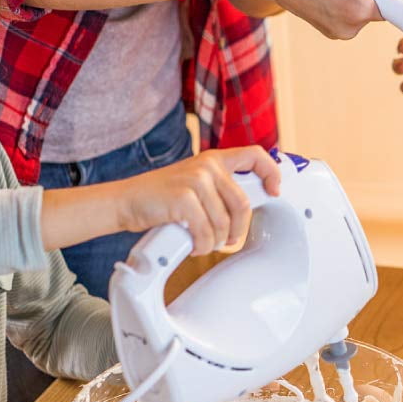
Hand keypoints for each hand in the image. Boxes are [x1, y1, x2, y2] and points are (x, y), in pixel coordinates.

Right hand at [117, 147, 280, 254]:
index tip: (275, 191)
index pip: (255, 155)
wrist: (126, 200)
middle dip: (238, 230)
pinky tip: (193, 245)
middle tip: (228, 240)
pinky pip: (206, 231)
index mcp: (214, 159)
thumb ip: (219, 187)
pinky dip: (201, 245)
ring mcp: (196, 180)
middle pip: (243, 204)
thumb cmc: (162, 197)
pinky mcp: (184, 198)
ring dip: (215, 241)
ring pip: (224, 223)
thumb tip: (246, 206)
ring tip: (203, 243)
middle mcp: (208, 165)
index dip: (272, 173)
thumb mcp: (194, 182)